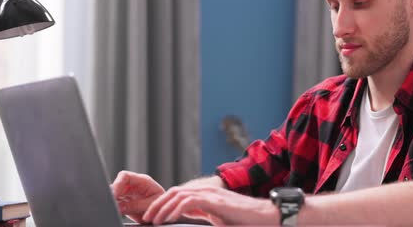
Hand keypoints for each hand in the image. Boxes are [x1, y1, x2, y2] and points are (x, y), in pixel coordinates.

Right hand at [111, 170, 164, 222]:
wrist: (164, 213)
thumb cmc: (161, 207)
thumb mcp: (150, 205)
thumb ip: (135, 205)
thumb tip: (119, 206)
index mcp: (143, 181)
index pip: (125, 176)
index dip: (117, 184)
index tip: (113, 195)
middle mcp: (135, 184)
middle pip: (118, 184)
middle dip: (113, 194)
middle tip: (112, 204)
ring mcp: (130, 192)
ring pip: (115, 193)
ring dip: (113, 200)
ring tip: (116, 209)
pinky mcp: (126, 200)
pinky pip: (116, 201)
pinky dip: (115, 206)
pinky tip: (117, 211)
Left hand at [142, 185, 278, 225]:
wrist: (266, 217)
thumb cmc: (246, 221)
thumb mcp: (218, 219)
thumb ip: (203, 216)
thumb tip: (187, 222)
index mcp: (206, 197)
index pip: (178, 195)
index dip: (163, 204)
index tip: (152, 217)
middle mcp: (206, 192)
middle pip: (174, 192)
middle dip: (157, 204)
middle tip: (146, 218)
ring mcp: (211, 195)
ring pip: (179, 194)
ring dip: (162, 206)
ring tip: (153, 219)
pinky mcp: (215, 201)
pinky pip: (189, 201)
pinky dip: (175, 209)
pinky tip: (168, 218)